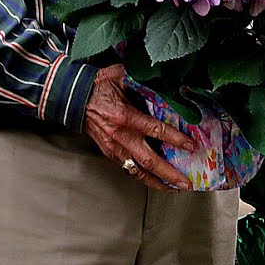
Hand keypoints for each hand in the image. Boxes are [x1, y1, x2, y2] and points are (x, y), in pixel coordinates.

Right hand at [83, 65, 195, 190]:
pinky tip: (155, 181)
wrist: (73, 98)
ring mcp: (113, 148)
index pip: (156, 131)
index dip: (175, 139)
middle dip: (169, 173)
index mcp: (125, 117)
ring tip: (174, 188)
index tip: (191, 145)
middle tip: (186, 182)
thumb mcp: (122, 76)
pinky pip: (128, 169)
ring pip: (138, 171)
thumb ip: (144, 81)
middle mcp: (120, 136)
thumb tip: (167, 82)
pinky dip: (143, 177)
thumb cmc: (99, 85)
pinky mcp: (109, 153)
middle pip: (149, 161)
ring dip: (157, 182)